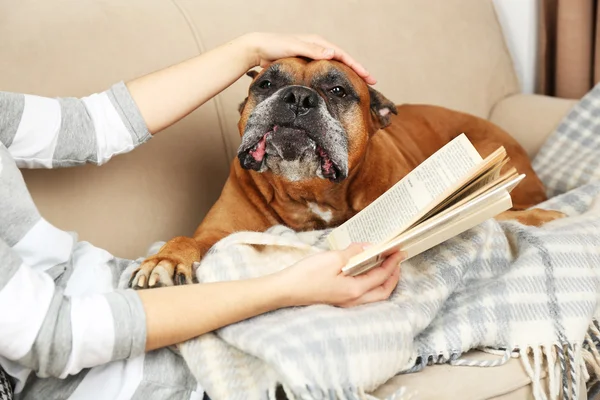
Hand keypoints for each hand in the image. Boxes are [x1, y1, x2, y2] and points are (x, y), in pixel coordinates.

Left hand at [237, 32, 375, 84]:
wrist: (258, 49)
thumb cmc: (274, 47)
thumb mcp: (294, 47)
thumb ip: (312, 50)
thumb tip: (333, 53)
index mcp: (318, 42)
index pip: (343, 55)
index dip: (358, 66)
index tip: (369, 77)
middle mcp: (318, 48)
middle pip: (343, 60)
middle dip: (358, 70)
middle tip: (372, 82)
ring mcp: (313, 56)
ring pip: (336, 66)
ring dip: (348, 74)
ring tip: (360, 84)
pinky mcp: (307, 63)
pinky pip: (326, 71)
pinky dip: (335, 76)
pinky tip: (339, 85)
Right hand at [273, 244, 404, 307]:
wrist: (286, 290)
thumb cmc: (307, 275)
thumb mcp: (332, 259)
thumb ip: (353, 253)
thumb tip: (368, 247)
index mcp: (355, 290)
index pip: (381, 276)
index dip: (392, 262)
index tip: (399, 250)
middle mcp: (354, 300)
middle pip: (383, 291)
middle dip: (393, 276)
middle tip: (397, 260)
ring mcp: (346, 302)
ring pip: (374, 296)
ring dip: (384, 281)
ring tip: (386, 267)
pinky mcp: (338, 300)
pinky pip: (364, 295)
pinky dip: (371, 285)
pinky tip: (366, 274)